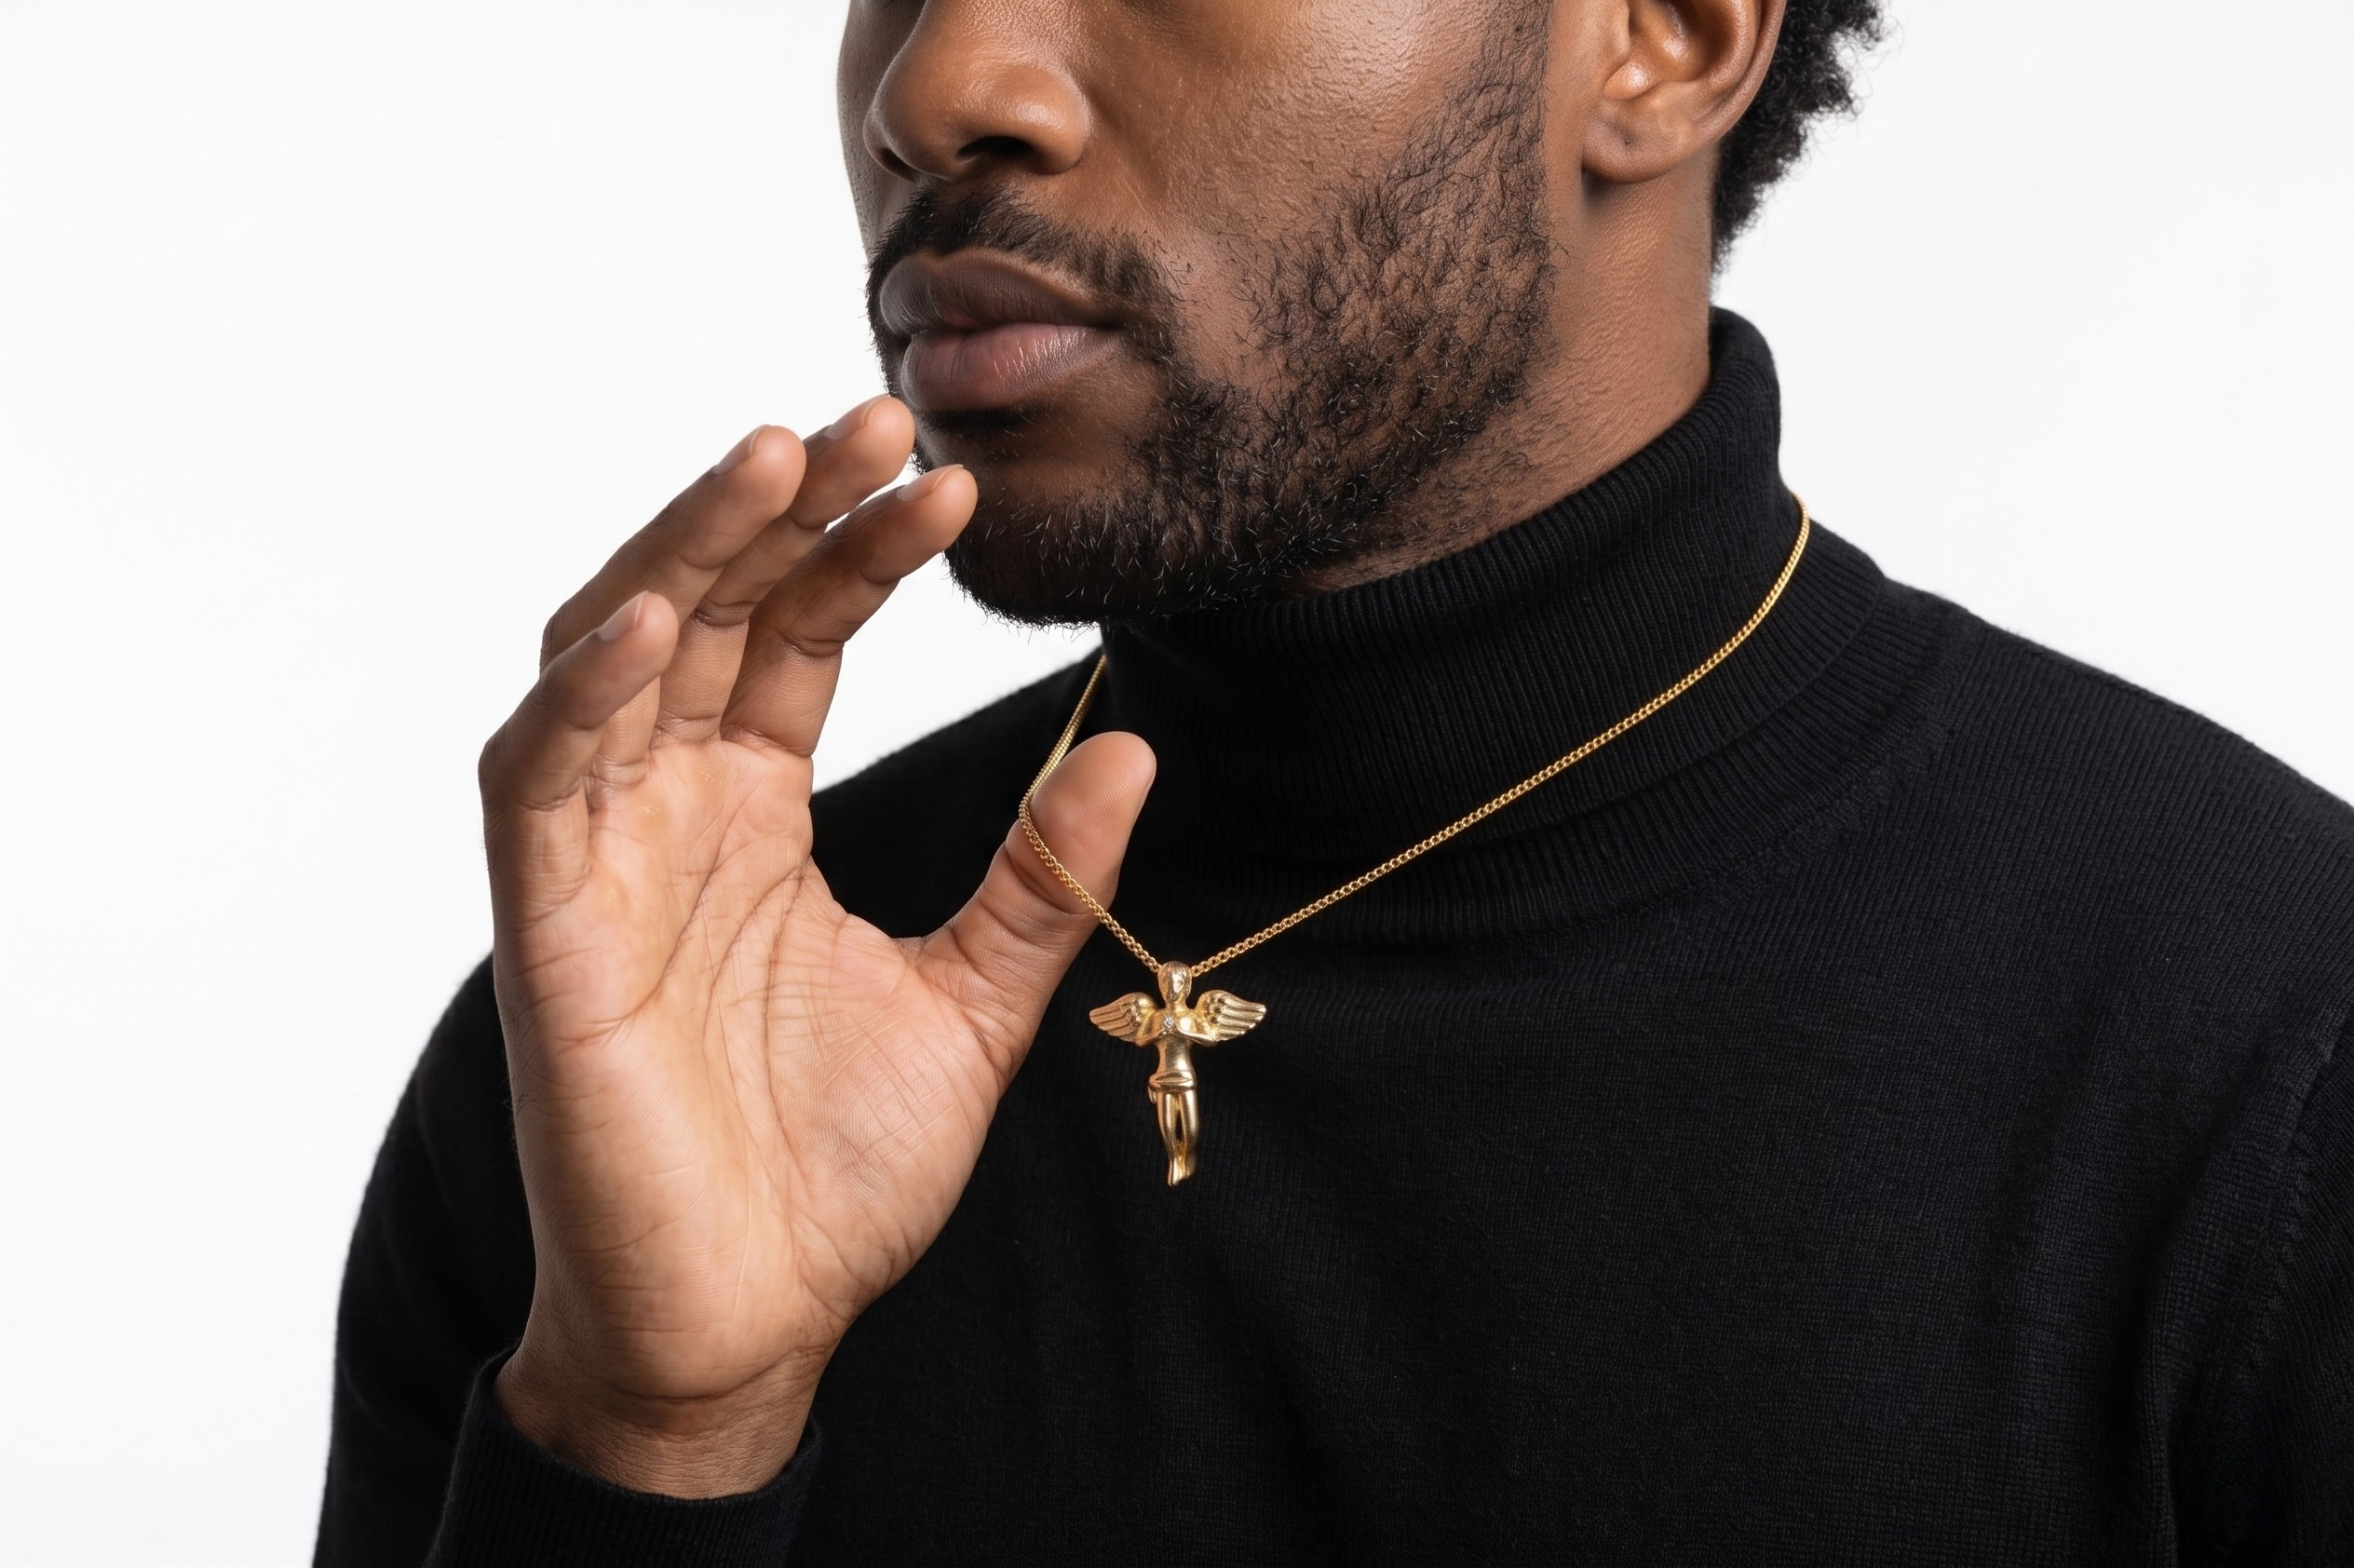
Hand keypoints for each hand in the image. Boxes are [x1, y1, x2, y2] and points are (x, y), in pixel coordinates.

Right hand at [476, 398, 1152, 1496]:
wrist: (752, 1325)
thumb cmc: (835, 1172)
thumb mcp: (973, 1001)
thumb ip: (1041, 873)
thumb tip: (1134, 742)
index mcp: (754, 814)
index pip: (795, 637)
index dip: (860, 551)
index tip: (953, 482)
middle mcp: (668, 812)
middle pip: (705, 610)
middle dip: (780, 506)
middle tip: (879, 409)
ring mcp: (597, 861)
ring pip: (607, 654)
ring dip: (680, 549)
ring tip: (775, 456)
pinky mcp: (545, 929)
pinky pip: (538, 779)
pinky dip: (584, 690)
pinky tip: (656, 617)